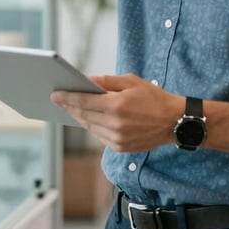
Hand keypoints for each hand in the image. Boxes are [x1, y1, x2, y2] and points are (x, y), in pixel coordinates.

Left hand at [51, 74, 184, 152]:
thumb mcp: (131, 81)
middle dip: (70, 107)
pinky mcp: (121, 148)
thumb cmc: (154, 98)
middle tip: (59, 100)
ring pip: (90, 127)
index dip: (67, 98)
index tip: (55, 95)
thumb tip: (88, 82)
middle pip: (84, 115)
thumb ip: (107, 81)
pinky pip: (99, 136)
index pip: (84, 101)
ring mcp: (118, 138)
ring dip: (79, 117)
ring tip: (71, 109)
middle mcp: (115, 124)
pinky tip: (88, 119)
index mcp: (117, 106)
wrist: (174, 122)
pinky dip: (92, 126)